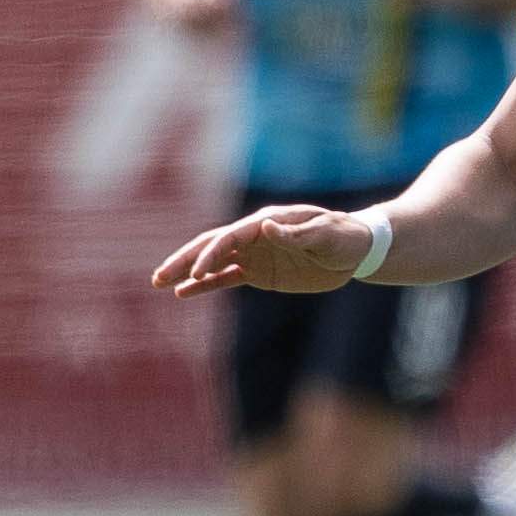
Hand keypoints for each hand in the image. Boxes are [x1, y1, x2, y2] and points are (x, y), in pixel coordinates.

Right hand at [152, 203, 376, 298]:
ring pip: (213, 262)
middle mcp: (255, 236)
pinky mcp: (259, 272)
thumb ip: (296, 233)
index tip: (195, 272)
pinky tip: (184, 293)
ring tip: (159, 283)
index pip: (232, 236)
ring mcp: (255, 254)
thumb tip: (266, 227)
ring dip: (187, 272)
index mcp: (268, 223)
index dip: (212, 253)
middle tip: (159, 276)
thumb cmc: (344, 238)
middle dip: (184, 260)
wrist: (356, 249)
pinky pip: (226, 278)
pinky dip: (205, 285)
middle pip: (212, 246)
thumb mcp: (325, 235)